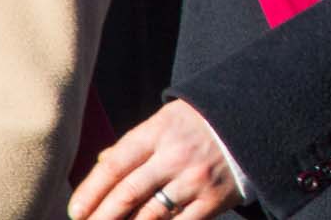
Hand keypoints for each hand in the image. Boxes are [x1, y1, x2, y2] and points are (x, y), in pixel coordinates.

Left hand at [68, 100, 240, 219]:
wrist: (255, 120)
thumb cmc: (200, 123)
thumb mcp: (167, 120)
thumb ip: (135, 143)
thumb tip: (101, 164)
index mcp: (160, 131)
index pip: (115, 165)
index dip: (90, 192)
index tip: (75, 212)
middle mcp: (176, 155)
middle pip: (127, 194)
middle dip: (100, 218)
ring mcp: (196, 179)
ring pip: (149, 215)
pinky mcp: (214, 199)